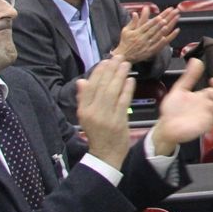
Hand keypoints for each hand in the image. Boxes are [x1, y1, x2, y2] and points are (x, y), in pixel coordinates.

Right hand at [76, 56, 133, 170]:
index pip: (89, 87)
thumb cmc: (98, 133)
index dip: (98, 73)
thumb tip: (82, 81)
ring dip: (120, 76)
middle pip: (102, 87)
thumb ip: (84, 99)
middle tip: (118, 57)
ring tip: (126, 64)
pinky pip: (123, 101)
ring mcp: (106, 117)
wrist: (106, 154)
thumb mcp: (86, 116)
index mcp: (83, 110)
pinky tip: (131, 79)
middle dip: (110, 70)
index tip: (105, 61)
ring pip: (112, 91)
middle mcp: (93, 112)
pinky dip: (127, 89)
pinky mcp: (119, 121)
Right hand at [112, 6, 179, 63]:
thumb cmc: (125, 42)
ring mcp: (146, 45)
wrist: (124, 56)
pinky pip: (158, 46)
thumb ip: (132, 22)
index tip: (160, 16)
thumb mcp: (126, 31)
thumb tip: (135, 13)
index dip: (154, 21)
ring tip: (169, 24)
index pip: (147, 26)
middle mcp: (142, 39)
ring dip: (163, 31)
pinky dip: (163, 41)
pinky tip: (167, 37)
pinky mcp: (150, 52)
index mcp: (137, 33)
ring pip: (156, 37)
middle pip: (153, 30)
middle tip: (167, 18)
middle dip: (161, 23)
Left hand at [149, 59, 212, 155]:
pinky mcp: (207, 123)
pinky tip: (209, 104)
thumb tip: (196, 60)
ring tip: (210, 92)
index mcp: (206, 95)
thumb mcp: (180, 89)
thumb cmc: (172, 110)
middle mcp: (210, 104)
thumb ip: (189, 76)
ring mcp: (210, 114)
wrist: (165, 126)